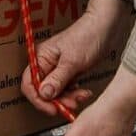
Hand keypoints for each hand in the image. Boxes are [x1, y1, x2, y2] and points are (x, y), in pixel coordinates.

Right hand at [21, 0, 132, 115]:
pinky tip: (84, 92)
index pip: (29, 84)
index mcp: (41, 57)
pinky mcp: (68, 72)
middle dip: (57, 100)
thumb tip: (43, 94)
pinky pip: (66, 89)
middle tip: (72, 104)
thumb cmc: (88, 36)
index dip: (38, 99)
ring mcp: (57, 68)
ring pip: (55, 93)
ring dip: (68, 98)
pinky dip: (74, 94)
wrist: (106, 27)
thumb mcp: (73, 61)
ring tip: (82, 96)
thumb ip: (57, 79)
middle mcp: (46, 63)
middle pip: (42, 91)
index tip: (52, 108)